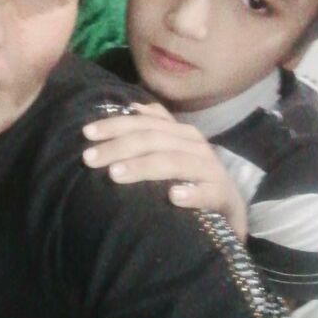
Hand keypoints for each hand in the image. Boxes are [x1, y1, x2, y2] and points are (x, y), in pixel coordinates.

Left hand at [82, 102, 247, 239]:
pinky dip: (192, 194)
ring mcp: (212, 172)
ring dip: (144, 167)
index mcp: (181, 134)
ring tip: (115, 174)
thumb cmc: (193, 181)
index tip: (86, 134)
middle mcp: (197, 147)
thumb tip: (134, 107)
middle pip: (154, 140)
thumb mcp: (174, 152)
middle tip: (89, 159)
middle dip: (119, 147)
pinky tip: (173, 197)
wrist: (230, 210)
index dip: (115, 125)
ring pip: (175, 162)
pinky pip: (209, 193)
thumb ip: (156, 129)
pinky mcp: (224, 197)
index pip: (145, 123)